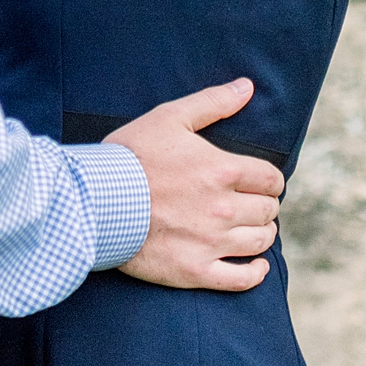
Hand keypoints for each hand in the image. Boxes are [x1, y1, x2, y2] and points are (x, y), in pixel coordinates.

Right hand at [107, 77, 282, 291]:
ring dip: (261, 233)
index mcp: (222, 170)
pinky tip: (256, 266)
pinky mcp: (195, 270)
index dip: (269, 180)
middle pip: (268, 210)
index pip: (271, 179)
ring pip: (260, 241)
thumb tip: (247, 86)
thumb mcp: (170, 117)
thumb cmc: (130, 155)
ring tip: (250, 228)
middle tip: (250, 203)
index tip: (260, 182)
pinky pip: (241, 279)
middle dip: (264, 204)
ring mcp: (211, 242)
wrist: (95, 200)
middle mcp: (223, 208)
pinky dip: (255, 273)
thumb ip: (213, 102)